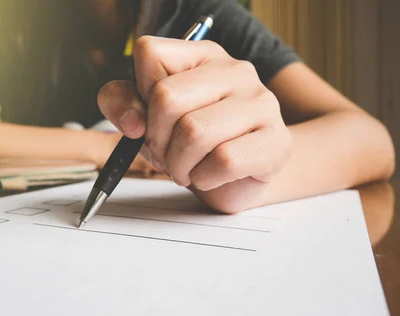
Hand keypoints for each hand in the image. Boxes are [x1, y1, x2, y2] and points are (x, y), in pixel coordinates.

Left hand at [97, 36, 292, 212]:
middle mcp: (235, 70)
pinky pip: (224, 160)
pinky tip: (208, 176)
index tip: (151, 119)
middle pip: (166, 97)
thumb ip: (122, 104)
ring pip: (194, 132)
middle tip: (166, 154)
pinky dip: (204, 178)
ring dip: (177, 164)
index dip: (138, 96)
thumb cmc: (190, 142)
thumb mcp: (147, 119)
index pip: (149, 54)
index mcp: (201, 55)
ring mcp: (261, 103)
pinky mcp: (277, 141)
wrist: (237, 179)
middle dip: (155, 139)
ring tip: (185, 168)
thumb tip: (132, 122)